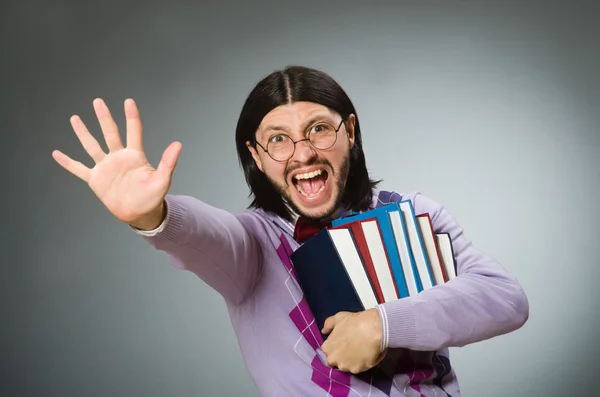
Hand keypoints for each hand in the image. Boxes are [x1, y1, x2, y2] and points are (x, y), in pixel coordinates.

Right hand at [52, 98, 181, 229]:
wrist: (140, 213)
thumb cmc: (152, 197)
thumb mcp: (162, 179)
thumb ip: (168, 162)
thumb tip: (178, 144)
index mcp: (135, 156)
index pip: (133, 131)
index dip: (131, 116)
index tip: (128, 101)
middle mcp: (119, 157)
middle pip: (110, 133)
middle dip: (104, 117)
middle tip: (98, 101)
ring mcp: (106, 167)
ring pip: (92, 146)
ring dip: (83, 133)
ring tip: (75, 118)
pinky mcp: (96, 179)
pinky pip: (79, 169)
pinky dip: (67, 162)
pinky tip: (56, 153)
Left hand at [320, 308, 386, 373]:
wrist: (372, 329)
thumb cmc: (354, 322)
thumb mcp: (338, 317)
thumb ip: (328, 324)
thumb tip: (324, 331)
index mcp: (327, 348)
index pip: (328, 352)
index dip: (335, 348)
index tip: (343, 343)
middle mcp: (333, 359)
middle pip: (335, 361)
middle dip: (341, 357)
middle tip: (351, 348)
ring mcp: (345, 366)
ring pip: (347, 366)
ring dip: (351, 361)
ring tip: (360, 351)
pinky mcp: (357, 370)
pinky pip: (358, 368)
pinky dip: (361, 363)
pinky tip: (366, 354)